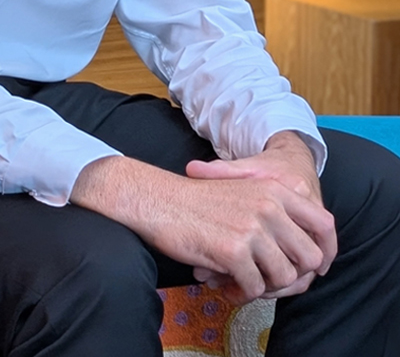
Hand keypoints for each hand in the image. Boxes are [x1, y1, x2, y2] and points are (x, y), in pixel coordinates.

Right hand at [71, 153, 333, 304]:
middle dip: (290, 275)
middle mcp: (269, 206)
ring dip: (263, 287)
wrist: (158, 200)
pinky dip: (240, 292)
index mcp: (274, 190)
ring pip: (283, 278)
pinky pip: (254, 288)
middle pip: (309, 259)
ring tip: (239, 282)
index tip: (309, 268)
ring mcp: (253, 228)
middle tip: (265, 278)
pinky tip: (223, 283)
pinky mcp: (234, 250)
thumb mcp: (242, 193)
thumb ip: (273, 213)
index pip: (324, 224)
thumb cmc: (196, 201)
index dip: (323, 251)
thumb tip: (305, 251)